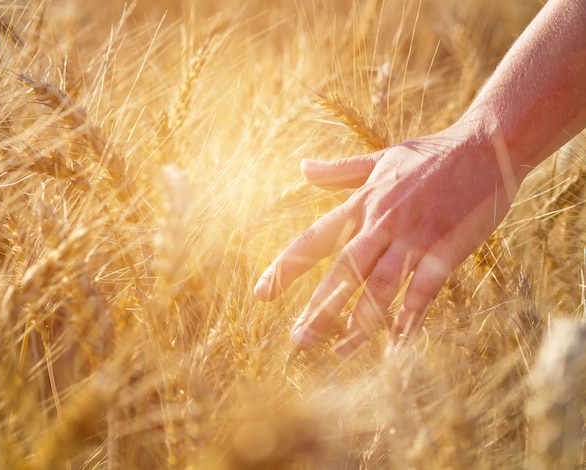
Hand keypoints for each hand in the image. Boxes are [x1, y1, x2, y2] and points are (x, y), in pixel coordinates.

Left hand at [254, 124, 521, 353]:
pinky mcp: (446, 249)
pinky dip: (411, 318)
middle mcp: (381, 223)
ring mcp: (414, 238)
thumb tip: (302, 167)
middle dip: (319, 308)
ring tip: (340, 352)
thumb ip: (339, 170)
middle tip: (298, 340)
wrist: (485, 146)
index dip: (286, 268)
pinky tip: (398, 344)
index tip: (262, 294)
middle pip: (343, 272)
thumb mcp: (380, 158)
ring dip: (360, 322)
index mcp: (362, 203)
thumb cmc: (430, 154)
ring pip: (380, 287)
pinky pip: (424, 290)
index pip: (314, 239)